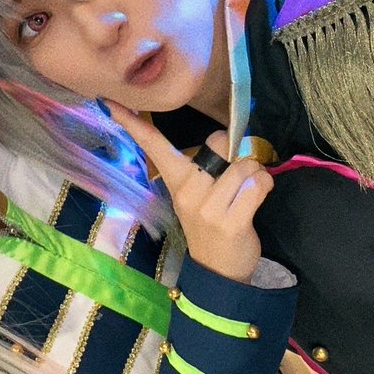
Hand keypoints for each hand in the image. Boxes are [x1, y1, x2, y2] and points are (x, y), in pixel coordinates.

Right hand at [105, 100, 273, 283]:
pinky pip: (257, 185)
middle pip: (221, 143)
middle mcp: (187, 190)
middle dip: (238, 152)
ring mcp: (207, 208)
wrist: (219, 271)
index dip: (131, 122)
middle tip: (234, 178)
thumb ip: (208, 165)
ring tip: (245, 194)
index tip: (108, 102)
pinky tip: (256, 200)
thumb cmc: (211, 223)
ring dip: (255, 176)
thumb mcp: (199, 193)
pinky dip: (265, 186)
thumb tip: (232, 138)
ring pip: (245, 166)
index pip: (153, 145)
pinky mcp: (230, 222)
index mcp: (175, 180)